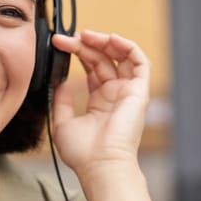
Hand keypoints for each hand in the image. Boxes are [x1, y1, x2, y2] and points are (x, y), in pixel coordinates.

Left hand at [50, 30, 150, 177]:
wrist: (100, 165)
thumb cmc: (83, 153)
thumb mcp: (62, 123)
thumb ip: (62, 101)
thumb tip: (60, 83)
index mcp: (100, 102)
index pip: (91, 68)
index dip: (77, 53)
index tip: (59, 44)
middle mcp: (115, 94)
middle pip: (102, 59)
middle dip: (84, 45)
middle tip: (66, 38)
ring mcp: (128, 92)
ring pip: (121, 56)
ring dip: (104, 42)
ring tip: (85, 35)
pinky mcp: (139, 91)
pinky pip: (140, 62)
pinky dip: (128, 47)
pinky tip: (110, 39)